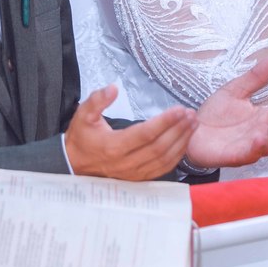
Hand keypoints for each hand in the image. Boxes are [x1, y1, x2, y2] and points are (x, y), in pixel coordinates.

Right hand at [64, 85, 195, 179]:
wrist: (74, 165)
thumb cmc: (81, 138)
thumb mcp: (83, 115)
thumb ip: (97, 100)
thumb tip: (113, 88)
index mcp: (113, 146)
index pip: (145, 134)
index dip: (165, 122)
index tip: (179, 109)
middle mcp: (125, 162)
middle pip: (159, 147)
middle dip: (178, 129)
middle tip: (191, 114)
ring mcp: (133, 173)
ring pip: (164, 159)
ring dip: (182, 141)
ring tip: (193, 124)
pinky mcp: (138, 178)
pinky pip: (163, 169)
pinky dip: (177, 155)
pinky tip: (185, 141)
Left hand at [185, 56, 267, 169]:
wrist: (190, 129)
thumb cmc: (215, 114)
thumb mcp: (235, 90)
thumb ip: (255, 77)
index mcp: (263, 117)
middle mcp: (261, 133)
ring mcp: (250, 146)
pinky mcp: (235, 156)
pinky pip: (249, 154)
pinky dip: (256, 148)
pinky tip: (258, 138)